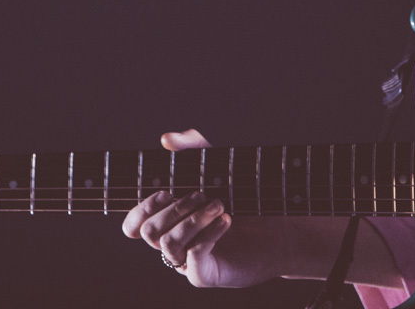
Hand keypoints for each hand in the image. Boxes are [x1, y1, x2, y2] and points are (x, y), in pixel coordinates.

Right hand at [121, 129, 277, 287]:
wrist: (281, 229)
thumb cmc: (245, 198)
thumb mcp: (219, 165)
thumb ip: (193, 148)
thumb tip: (166, 139)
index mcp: (170, 221)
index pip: (134, 225)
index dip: (140, 209)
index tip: (165, 192)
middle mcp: (175, 242)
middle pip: (149, 232)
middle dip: (174, 209)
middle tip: (202, 194)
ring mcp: (187, 261)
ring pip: (168, 245)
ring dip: (192, 221)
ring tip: (220, 205)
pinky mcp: (205, 274)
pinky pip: (192, 260)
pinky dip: (207, 236)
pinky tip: (227, 220)